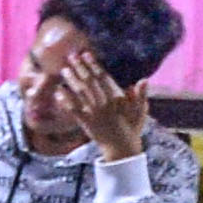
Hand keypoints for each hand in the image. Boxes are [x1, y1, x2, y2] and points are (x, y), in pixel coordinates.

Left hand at [35, 44, 155, 162]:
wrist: (121, 148)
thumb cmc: (132, 127)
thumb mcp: (140, 111)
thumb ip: (141, 95)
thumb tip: (144, 80)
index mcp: (118, 98)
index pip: (104, 77)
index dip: (94, 65)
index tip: (87, 55)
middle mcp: (104, 103)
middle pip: (89, 81)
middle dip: (80, 68)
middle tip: (71, 56)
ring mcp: (93, 112)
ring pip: (80, 92)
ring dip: (71, 79)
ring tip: (64, 69)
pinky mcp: (85, 122)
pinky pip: (72, 108)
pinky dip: (64, 99)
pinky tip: (58, 90)